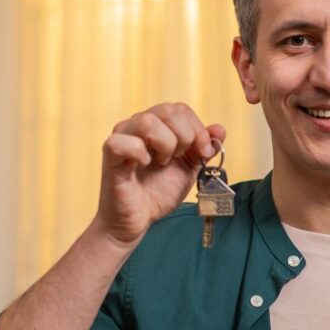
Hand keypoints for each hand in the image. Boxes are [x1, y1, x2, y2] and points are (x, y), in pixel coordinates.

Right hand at [92, 102, 225, 245]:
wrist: (138, 220)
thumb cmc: (158, 193)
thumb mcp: (189, 169)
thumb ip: (203, 149)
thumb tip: (219, 129)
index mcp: (156, 125)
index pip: (180, 109)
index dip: (198, 128)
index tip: (204, 152)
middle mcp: (137, 125)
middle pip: (168, 110)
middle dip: (185, 136)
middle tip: (180, 158)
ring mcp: (122, 138)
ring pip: (148, 121)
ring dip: (165, 144)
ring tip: (162, 162)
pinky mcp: (110, 156)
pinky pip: (122, 141)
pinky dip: (139, 152)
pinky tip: (145, 164)